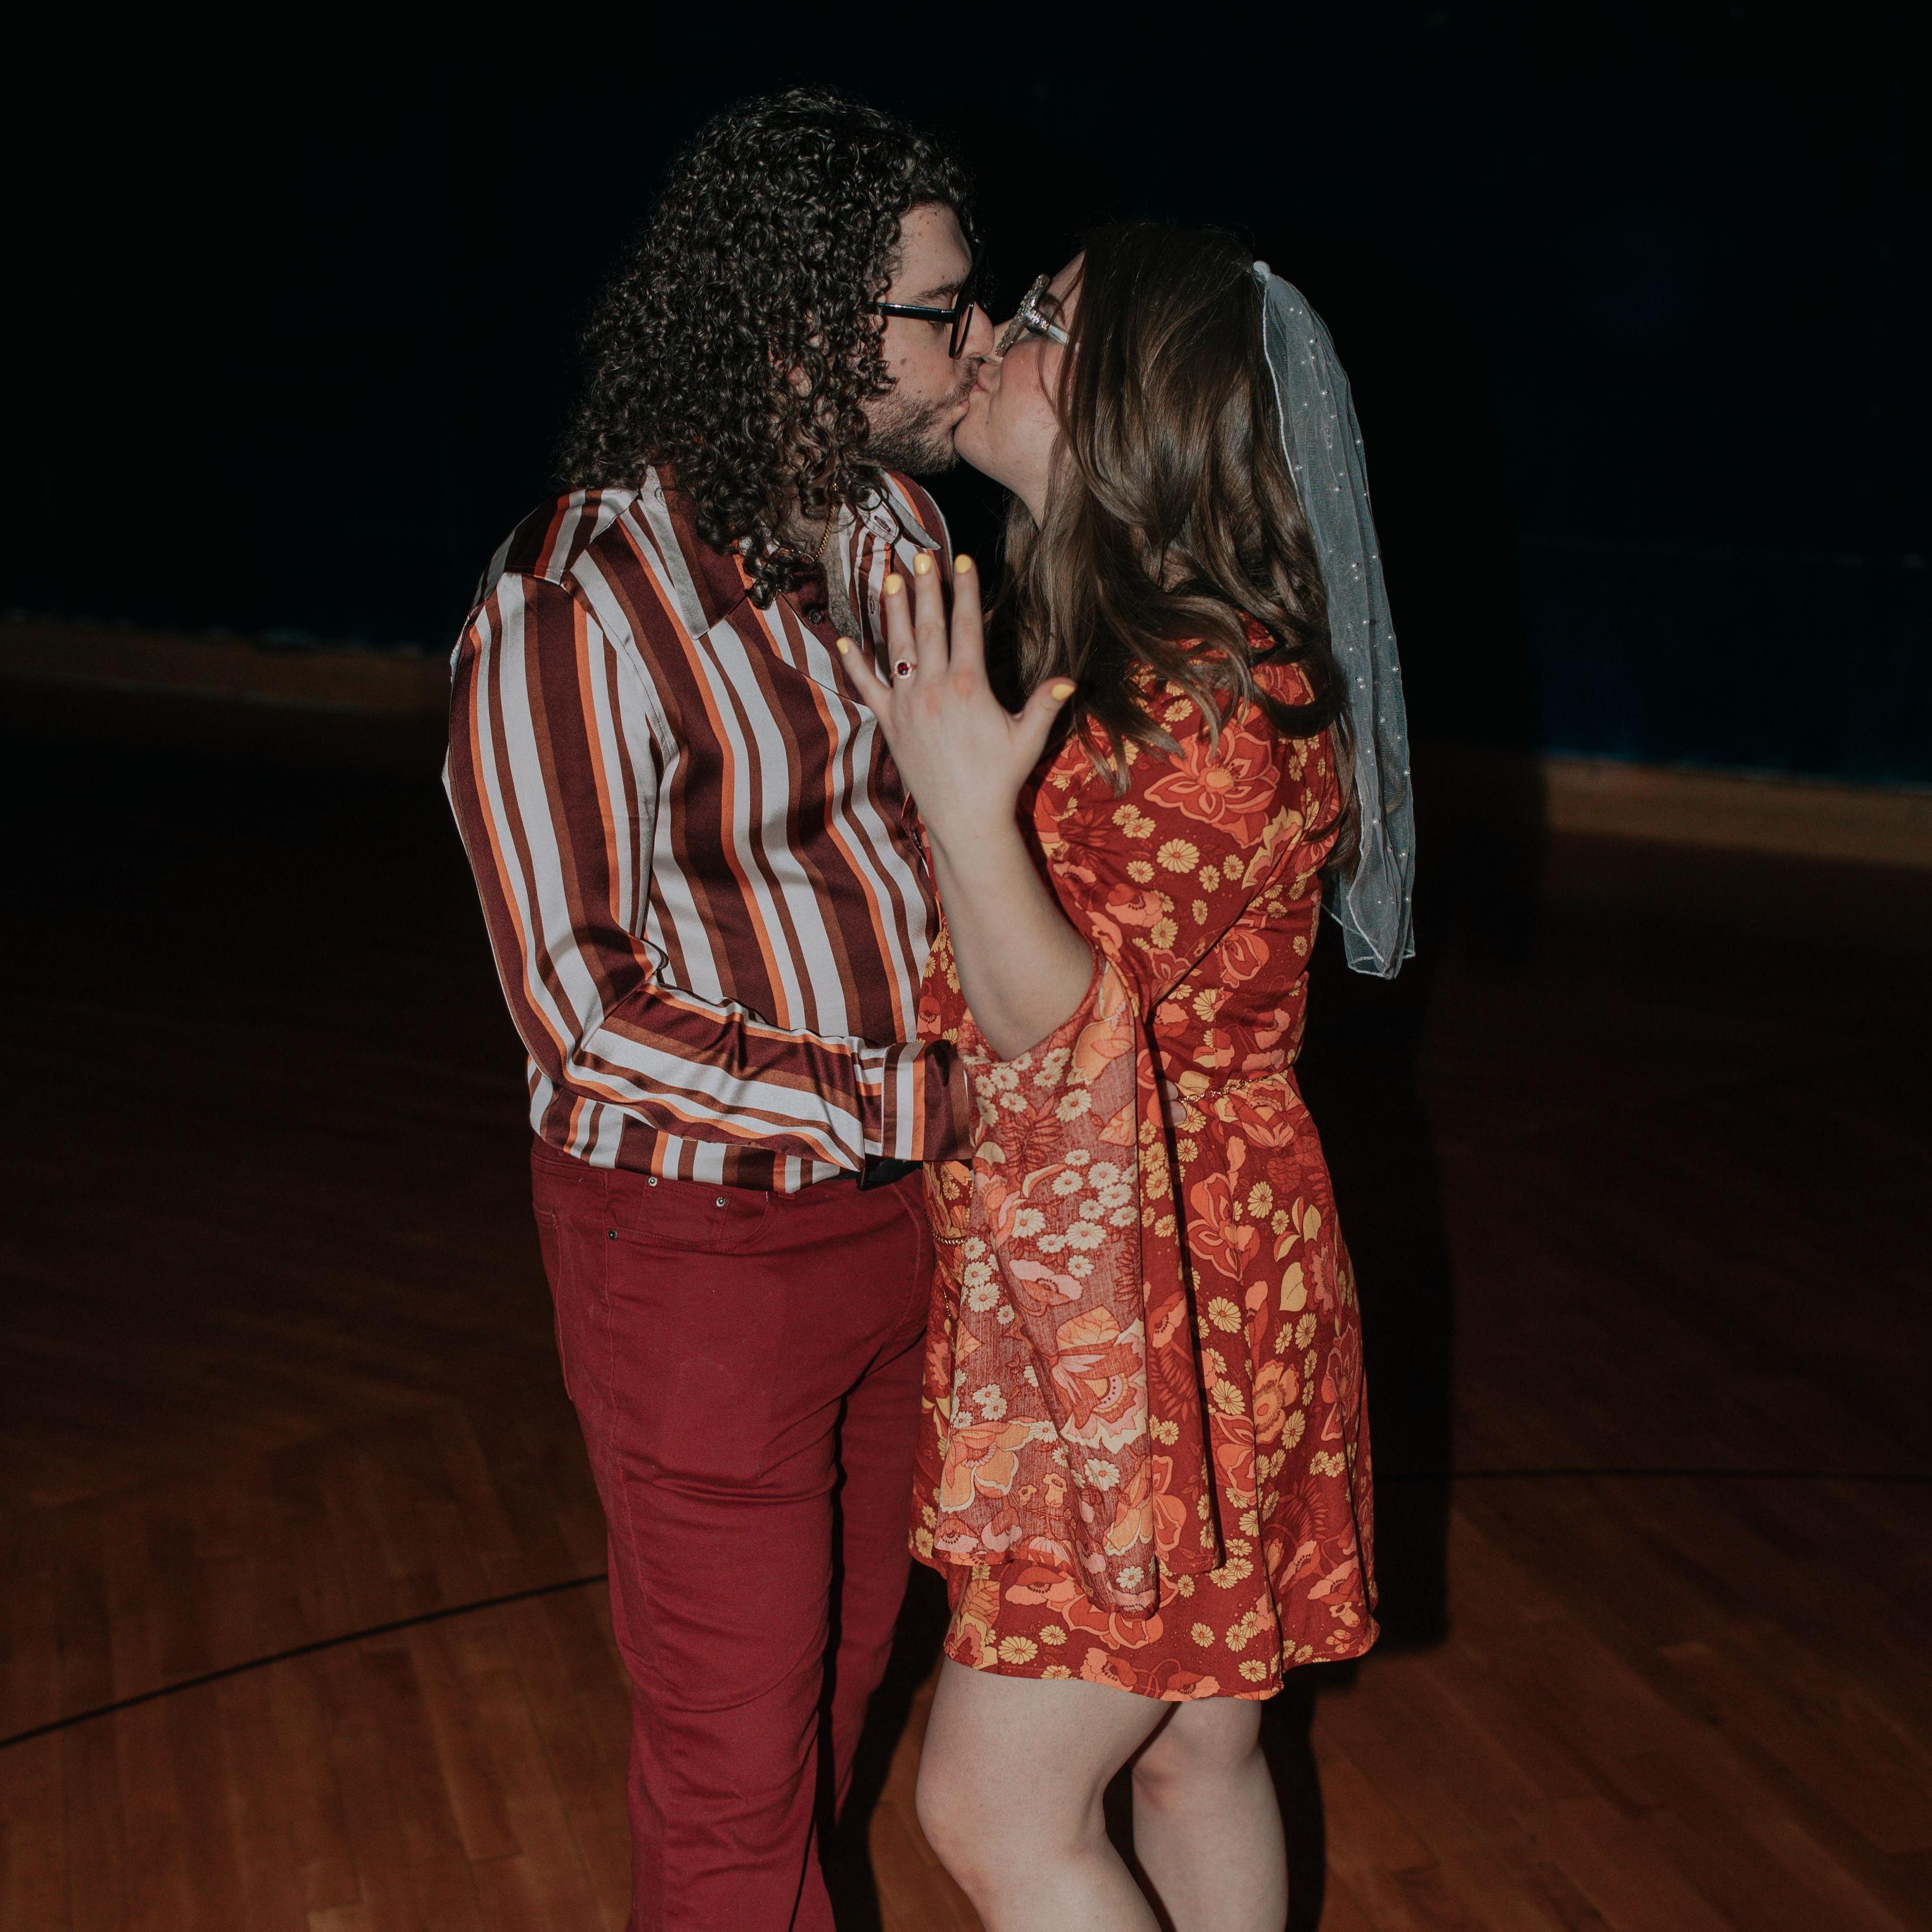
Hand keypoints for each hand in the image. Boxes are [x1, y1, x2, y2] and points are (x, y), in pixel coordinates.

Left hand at [838, 552, 1074, 855]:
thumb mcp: (1029, 739)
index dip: (964, 590)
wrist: (964, 818)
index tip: (960, 560)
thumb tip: (1070, 679)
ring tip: (889, 579)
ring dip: (892, 611)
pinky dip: (854, 663)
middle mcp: (934, 688)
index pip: (967, 625)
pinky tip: (844, 640)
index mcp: (969, 685)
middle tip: (920, 556)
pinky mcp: (890, 724)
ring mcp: (908, 705)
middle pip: (929, 626)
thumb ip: (1045, 704)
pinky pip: (867, 687)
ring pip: (897, 647)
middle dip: (925, 588)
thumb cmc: (999, 779)